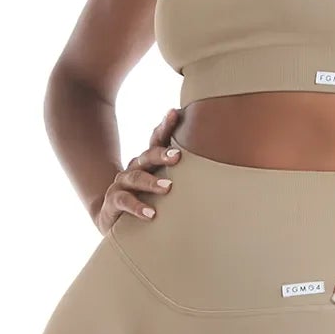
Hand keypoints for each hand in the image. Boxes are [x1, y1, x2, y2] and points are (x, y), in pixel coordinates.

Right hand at [94, 107, 183, 235]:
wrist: (116, 220)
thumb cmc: (148, 199)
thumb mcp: (165, 185)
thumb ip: (184, 176)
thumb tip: (221, 168)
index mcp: (149, 161)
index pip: (157, 141)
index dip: (165, 126)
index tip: (175, 113)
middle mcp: (135, 168)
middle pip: (147, 156)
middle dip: (161, 154)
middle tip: (177, 156)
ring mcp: (122, 183)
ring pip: (136, 178)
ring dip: (151, 182)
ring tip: (168, 187)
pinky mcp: (113, 201)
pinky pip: (124, 201)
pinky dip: (137, 207)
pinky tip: (151, 213)